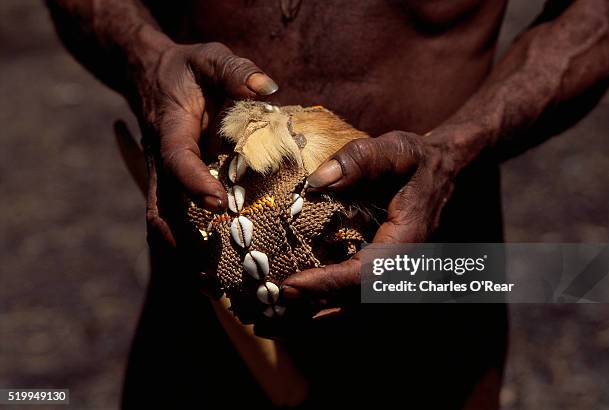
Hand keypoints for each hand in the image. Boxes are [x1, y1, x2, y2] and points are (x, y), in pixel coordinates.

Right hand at [126, 34, 277, 248]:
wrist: (151, 76)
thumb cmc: (187, 69)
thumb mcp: (210, 57)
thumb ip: (235, 69)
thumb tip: (268, 89)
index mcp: (170, 130)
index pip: (177, 160)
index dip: (194, 183)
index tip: (219, 203)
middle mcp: (161, 161)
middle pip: (163, 207)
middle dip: (185, 239)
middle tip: (212, 269)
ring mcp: (162, 178)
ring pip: (163, 221)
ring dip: (183, 252)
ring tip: (211, 284)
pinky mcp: (170, 186)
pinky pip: (172, 219)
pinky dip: (185, 245)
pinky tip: (209, 268)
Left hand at [281, 130, 459, 309]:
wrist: (446, 172)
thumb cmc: (419, 161)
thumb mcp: (396, 149)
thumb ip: (359, 159)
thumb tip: (315, 181)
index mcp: (407, 242)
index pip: (365, 274)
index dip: (327, 283)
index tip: (290, 285)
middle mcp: (404, 268)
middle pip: (357, 303)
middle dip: (312, 310)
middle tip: (269, 312)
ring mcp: (397, 275)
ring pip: (357, 310)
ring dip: (316, 318)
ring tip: (274, 321)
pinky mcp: (387, 275)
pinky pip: (358, 301)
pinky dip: (328, 308)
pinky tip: (298, 311)